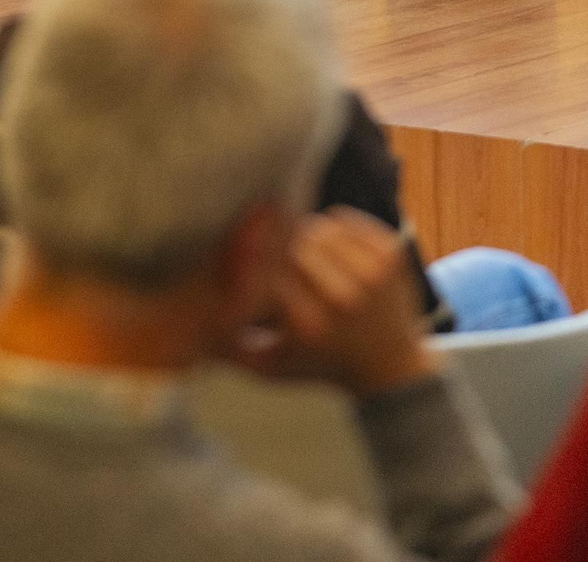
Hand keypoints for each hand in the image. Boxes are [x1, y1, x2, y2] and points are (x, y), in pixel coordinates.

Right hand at [239, 208, 438, 397]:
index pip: (268, 270)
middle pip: (294, 244)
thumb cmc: (322, 364)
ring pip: (319, 228)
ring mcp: (371, 273)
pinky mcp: (391, 254)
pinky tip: (329, 244)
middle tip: (276, 251)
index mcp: (310, 325)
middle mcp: (342, 298)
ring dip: (306, 233)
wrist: (390, 365)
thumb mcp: (271, 368)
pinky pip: (347, 220)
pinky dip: (333, 225)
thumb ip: (231, 348)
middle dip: (280, 244)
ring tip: (302, 250)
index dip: (252, 258)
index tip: (246, 257)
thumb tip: (197, 320)